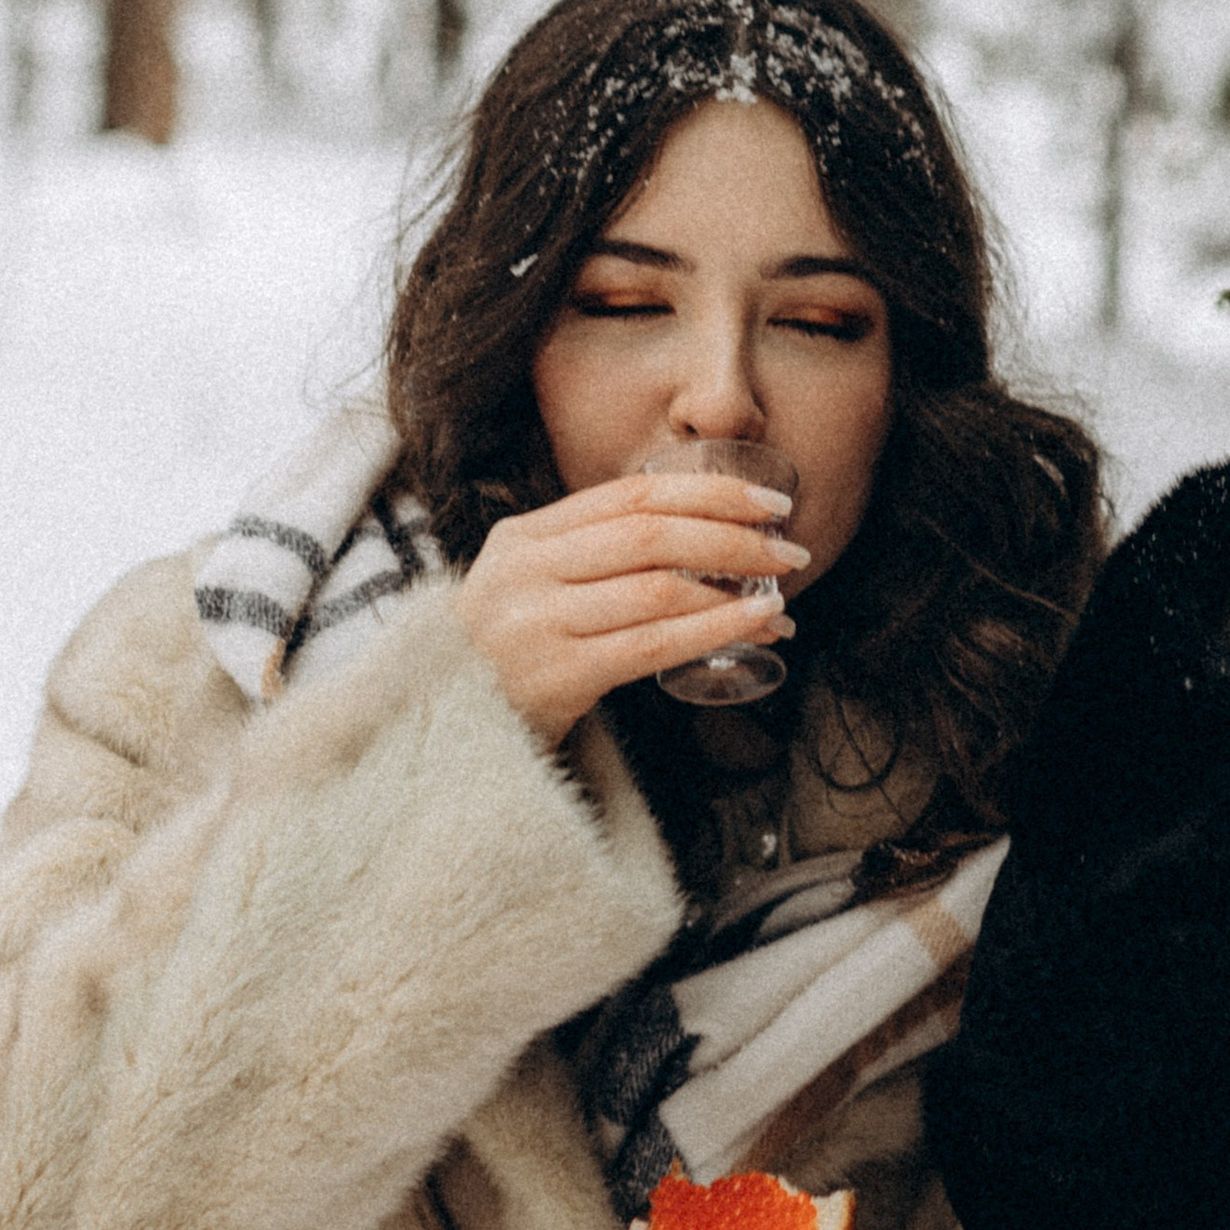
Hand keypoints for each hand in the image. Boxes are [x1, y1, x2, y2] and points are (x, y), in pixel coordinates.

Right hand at [455, 469, 809, 745]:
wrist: (440, 736)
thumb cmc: (505, 662)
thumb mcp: (530, 589)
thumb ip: (592, 556)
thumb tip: (703, 535)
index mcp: (523, 537)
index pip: (631, 495)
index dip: (709, 492)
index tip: (769, 504)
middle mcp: (525, 571)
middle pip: (651, 534)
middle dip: (733, 537)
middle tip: (789, 550)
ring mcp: (536, 622)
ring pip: (658, 587)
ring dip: (734, 591)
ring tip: (779, 601)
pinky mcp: (556, 675)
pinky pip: (653, 644)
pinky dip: (714, 631)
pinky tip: (754, 628)